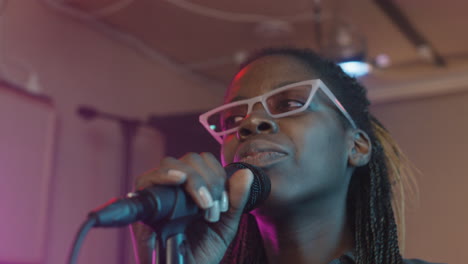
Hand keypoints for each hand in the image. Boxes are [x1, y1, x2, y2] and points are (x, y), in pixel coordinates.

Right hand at [131, 152, 253, 263]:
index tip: (223, 203)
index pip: (202, 161)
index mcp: (192, 189)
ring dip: (192, 178)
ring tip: (203, 203)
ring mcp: (157, 196)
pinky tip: (178, 180)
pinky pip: (146, 182)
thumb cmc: (203, 252)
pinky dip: (164, 176)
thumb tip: (246, 173)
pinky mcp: (142, 207)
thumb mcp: (225, 226)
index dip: (216, 173)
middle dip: (207, 179)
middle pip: (188, 159)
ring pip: (170, 165)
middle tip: (212, 207)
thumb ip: (236, 200)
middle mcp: (174, 188)